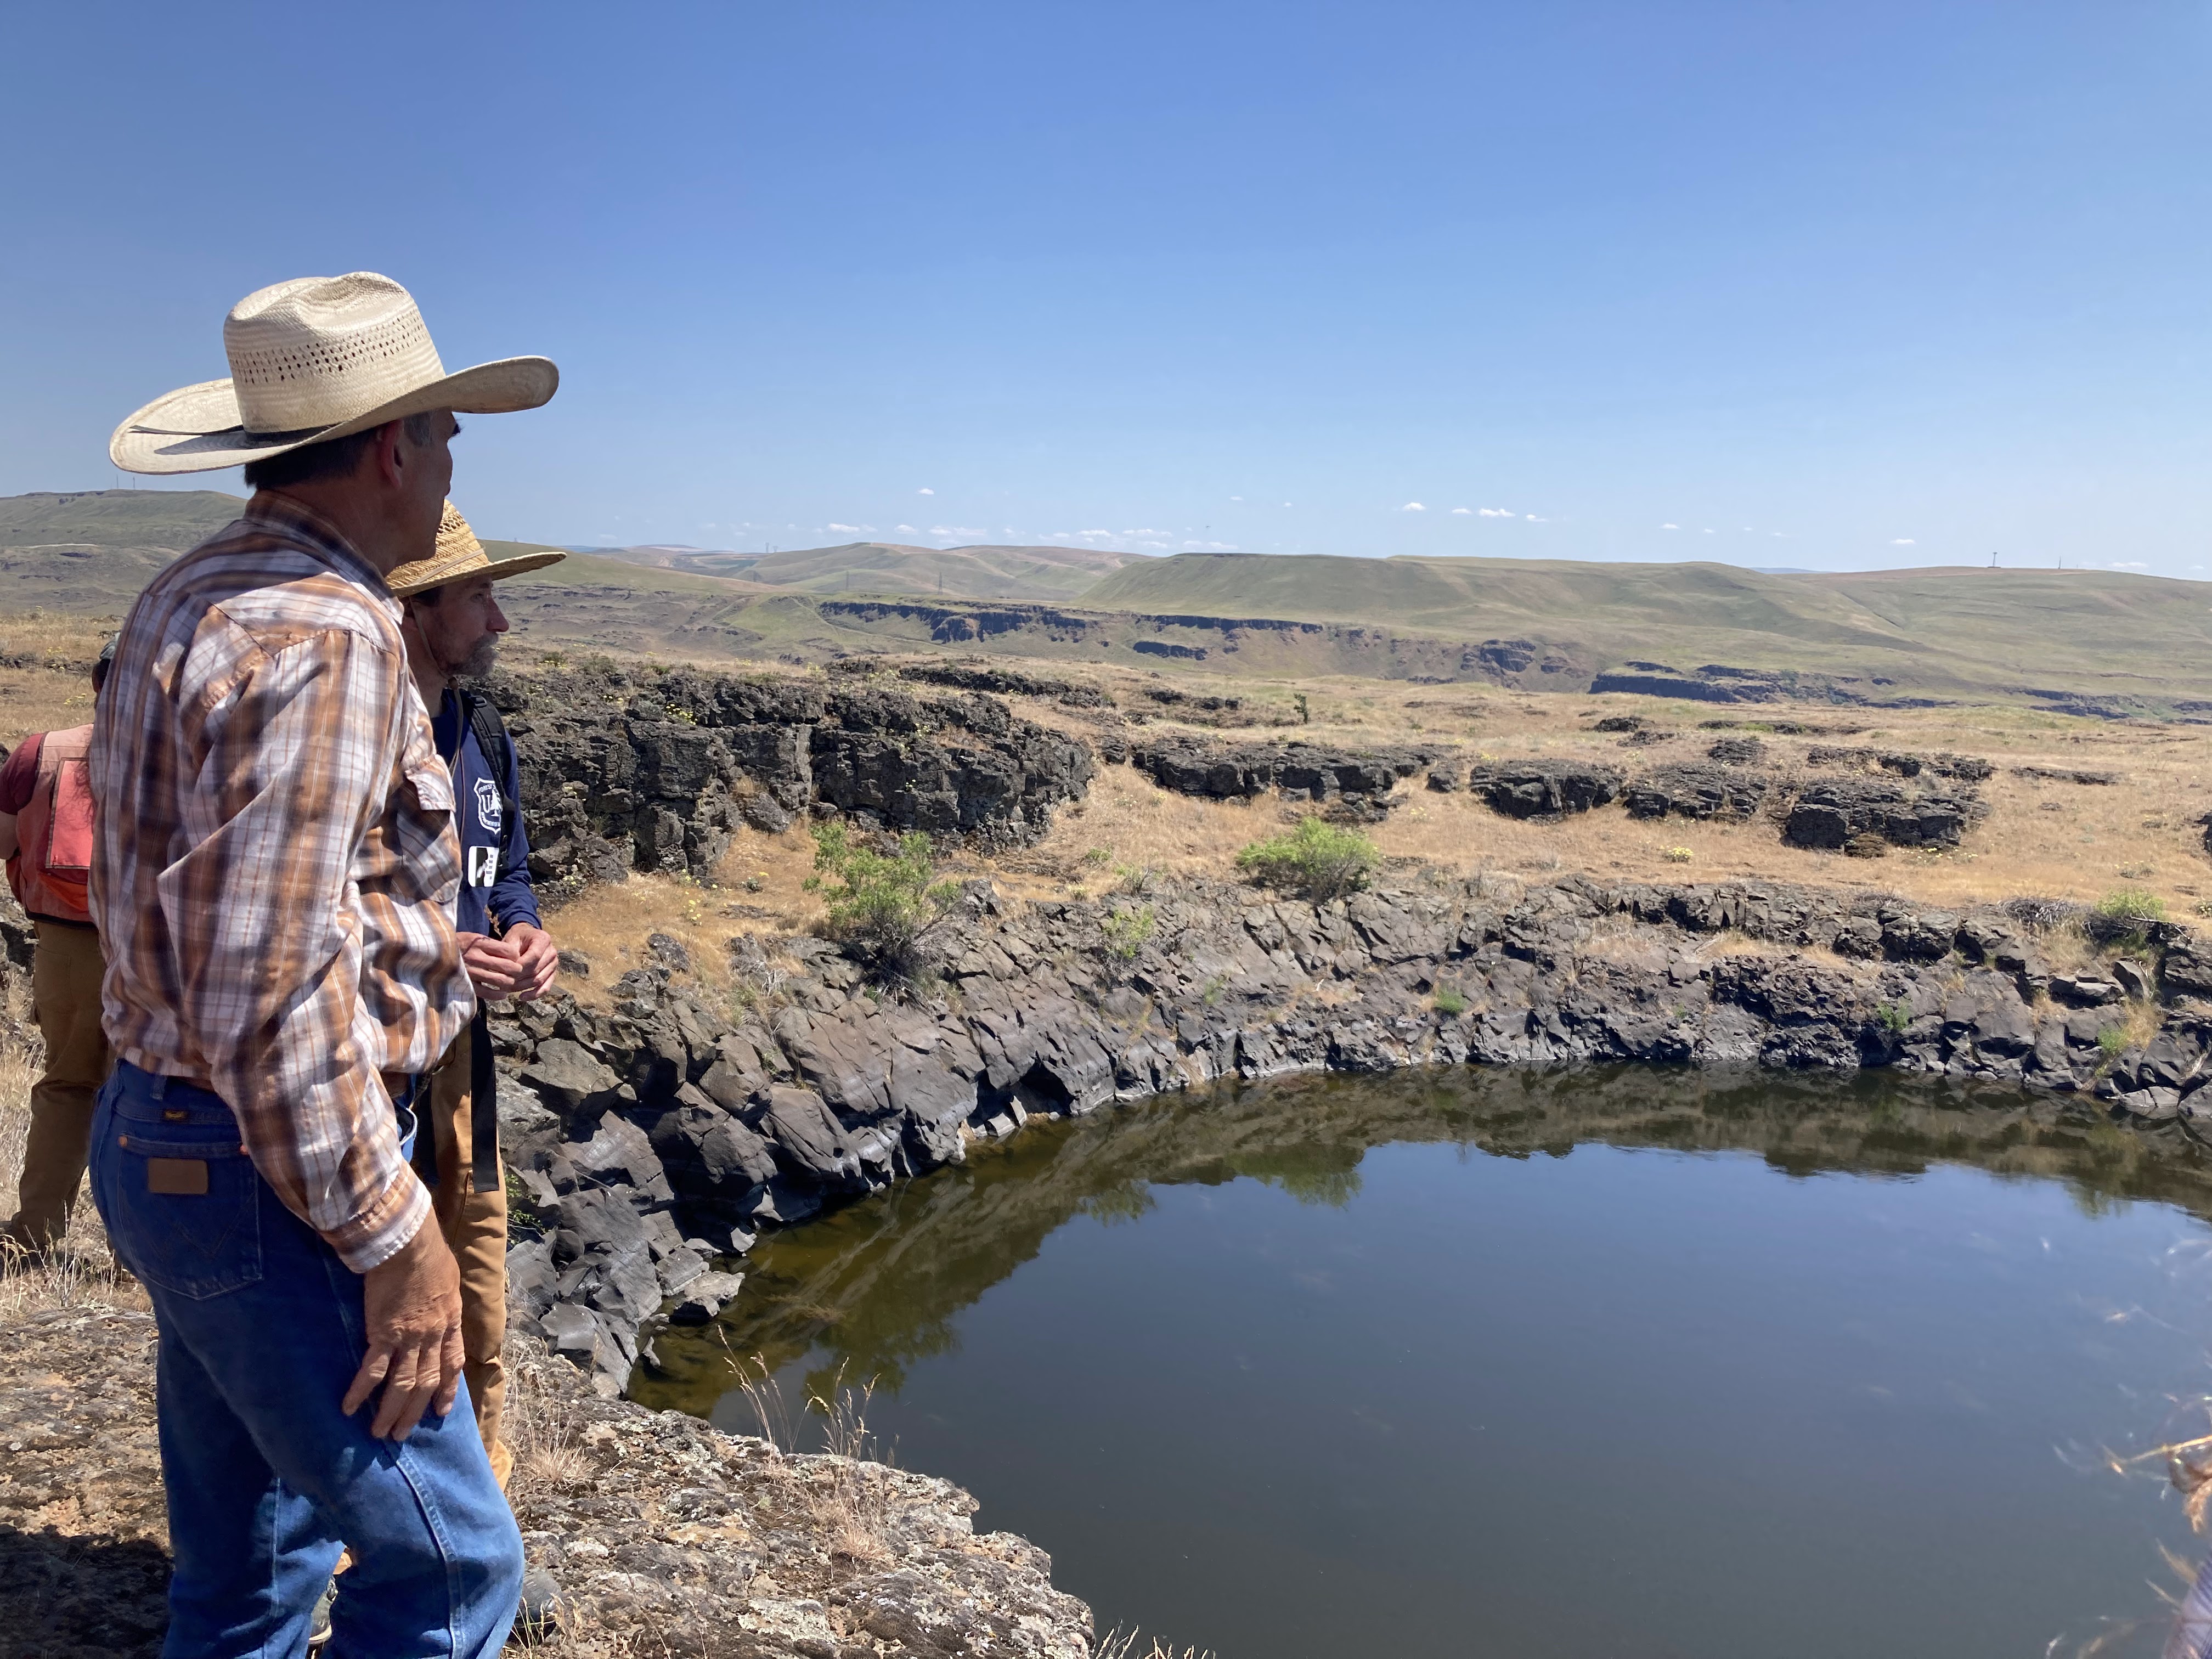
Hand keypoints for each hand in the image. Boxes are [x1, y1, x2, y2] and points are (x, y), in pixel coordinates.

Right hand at [342, 1220, 463, 1439]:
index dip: (447, 1389)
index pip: (452, 1363)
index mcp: (449, 1322)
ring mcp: (408, 1338)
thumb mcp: (448, 1279)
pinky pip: (372, 1370)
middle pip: (426, 1382)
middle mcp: (432, 1336)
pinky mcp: (383, 1334)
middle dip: (414, 1411)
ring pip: (402, 1384)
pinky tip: (349, 1407)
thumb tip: (439, 1302)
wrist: (409, 1245)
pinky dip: (361, 1391)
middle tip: (402, 1434)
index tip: (441, 1411)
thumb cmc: (428, 1254)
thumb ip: (444, 1298)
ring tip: (379, 1433)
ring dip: (390, 1411)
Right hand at [457, 931, 524, 1000]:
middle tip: (520, 972)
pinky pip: (487, 992)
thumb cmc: (459, 944)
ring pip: (501, 980)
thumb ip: (491, 944)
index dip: (517, 956)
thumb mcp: (474, 937)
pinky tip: (503, 993)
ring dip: (510, 983)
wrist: (435, 952)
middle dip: (518, 970)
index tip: (517, 958)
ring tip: (512, 982)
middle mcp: (476, 957)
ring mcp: (471, 972)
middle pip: (508, 966)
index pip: (508, 951)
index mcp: (479, 944)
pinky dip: (498, 994)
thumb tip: (513, 954)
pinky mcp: (467, 984)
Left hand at [505, 922, 559, 1001]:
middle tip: (502, 983)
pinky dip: (534, 994)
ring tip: (507, 989)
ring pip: (539, 980)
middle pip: (536, 970)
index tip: (505, 971)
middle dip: (518, 978)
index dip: (520, 966)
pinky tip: (522, 997)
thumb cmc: (517, 937)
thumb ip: (509, 951)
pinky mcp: (552, 973)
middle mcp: (552, 951)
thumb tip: (507, 968)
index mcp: (543, 939)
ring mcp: (553, 964)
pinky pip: (546, 987)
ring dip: (523, 987)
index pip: (534, 956)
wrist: (526, 937)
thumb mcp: (511, 938)